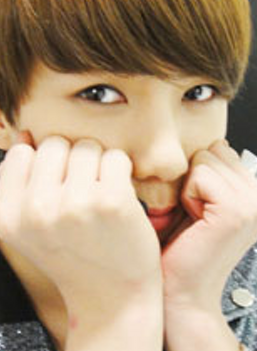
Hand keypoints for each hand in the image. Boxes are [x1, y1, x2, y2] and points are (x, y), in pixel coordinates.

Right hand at [0, 134, 161, 309]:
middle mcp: (36, 210)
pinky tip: (116, 198)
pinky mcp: (111, 201)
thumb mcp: (28, 226)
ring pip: (86, 146)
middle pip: (54, 144)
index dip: (42, 166)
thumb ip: (17, 181)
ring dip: (96, 166)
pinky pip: (115, 157)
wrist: (110, 297)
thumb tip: (24, 136)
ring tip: (97, 196)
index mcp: (7, 215)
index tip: (55, 186)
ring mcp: (74, 205)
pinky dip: (120, 173)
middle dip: (69, 162)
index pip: (20, 153)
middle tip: (79, 192)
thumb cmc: (72, 256)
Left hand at [162, 140, 256, 311]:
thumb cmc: (180, 245)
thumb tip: (210, 141)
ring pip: (204, 159)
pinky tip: (193, 219)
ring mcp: (253, 203)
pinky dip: (187, 195)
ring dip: (189, 186)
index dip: (197, 172)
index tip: (197, 203)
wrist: (180, 288)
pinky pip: (200, 175)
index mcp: (251, 191)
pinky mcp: (238, 211)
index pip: (219, 147)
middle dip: (194, 176)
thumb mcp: (195, 199)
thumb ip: (206, 172)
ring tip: (193, 215)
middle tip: (193, 211)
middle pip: (212, 149)